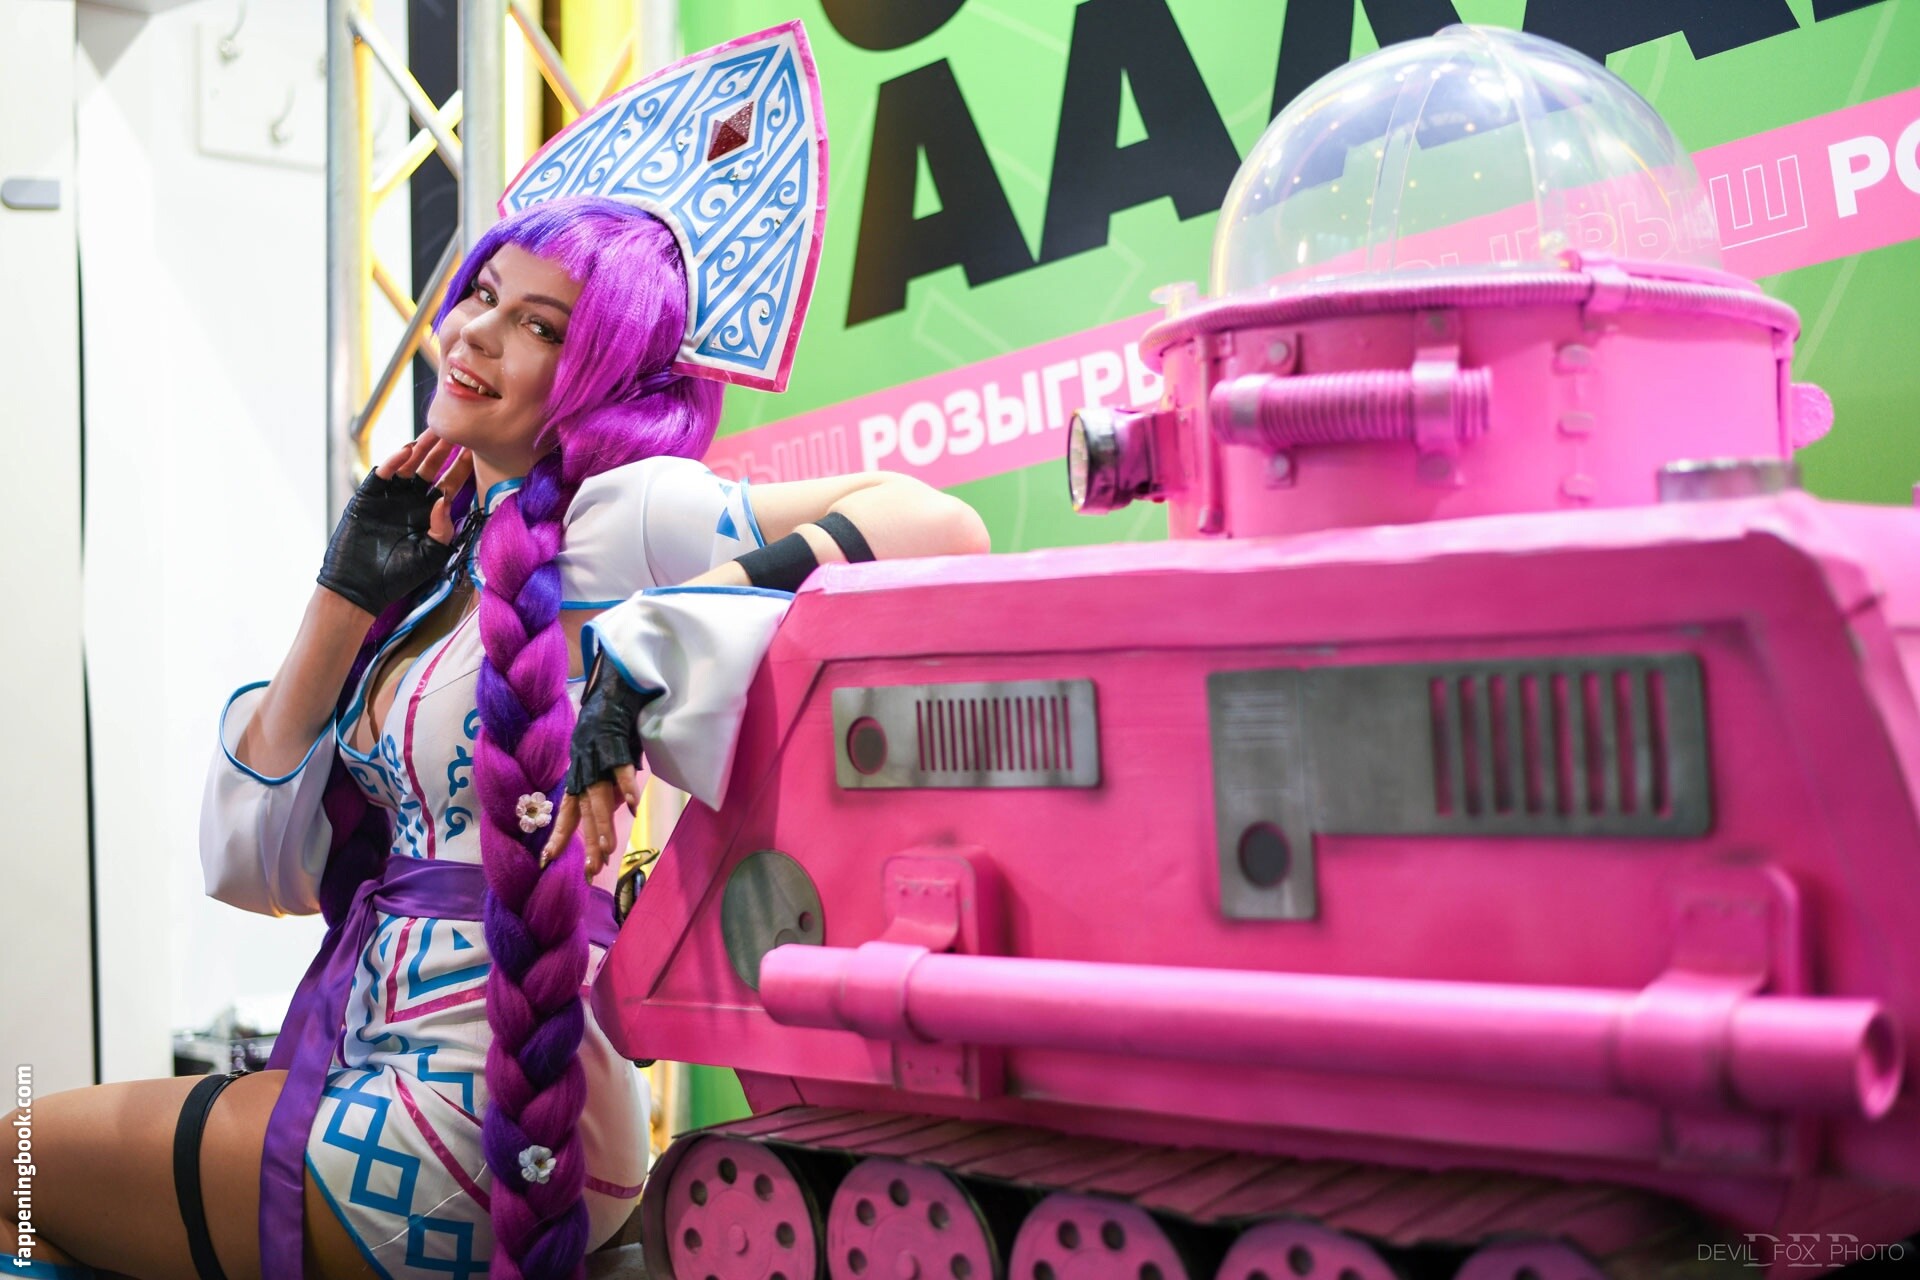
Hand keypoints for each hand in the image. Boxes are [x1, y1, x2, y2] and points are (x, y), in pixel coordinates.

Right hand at [316, 435, 472, 614]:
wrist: (360, 587)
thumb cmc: (398, 576)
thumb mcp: (431, 555)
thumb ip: (442, 529)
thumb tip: (444, 501)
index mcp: (430, 513)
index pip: (450, 484)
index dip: (462, 467)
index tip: (476, 449)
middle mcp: (412, 500)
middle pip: (431, 468)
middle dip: (443, 450)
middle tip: (456, 430)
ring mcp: (390, 496)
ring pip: (409, 465)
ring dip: (420, 449)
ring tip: (434, 431)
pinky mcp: (368, 496)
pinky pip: (383, 474)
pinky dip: (394, 461)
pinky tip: (407, 451)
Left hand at [540, 657, 654, 879]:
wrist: (611, 694)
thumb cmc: (607, 733)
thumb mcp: (599, 766)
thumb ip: (604, 789)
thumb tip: (614, 813)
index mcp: (578, 778)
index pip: (565, 814)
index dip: (558, 837)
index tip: (546, 861)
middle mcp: (583, 772)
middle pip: (584, 814)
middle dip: (586, 843)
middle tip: (590, 871)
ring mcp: (598, 760)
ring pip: (599, 797)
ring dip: (602, 825)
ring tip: (606, 850)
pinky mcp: (615, 746)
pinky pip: (621, 771)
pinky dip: (627, 788)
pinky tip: (632, 808)